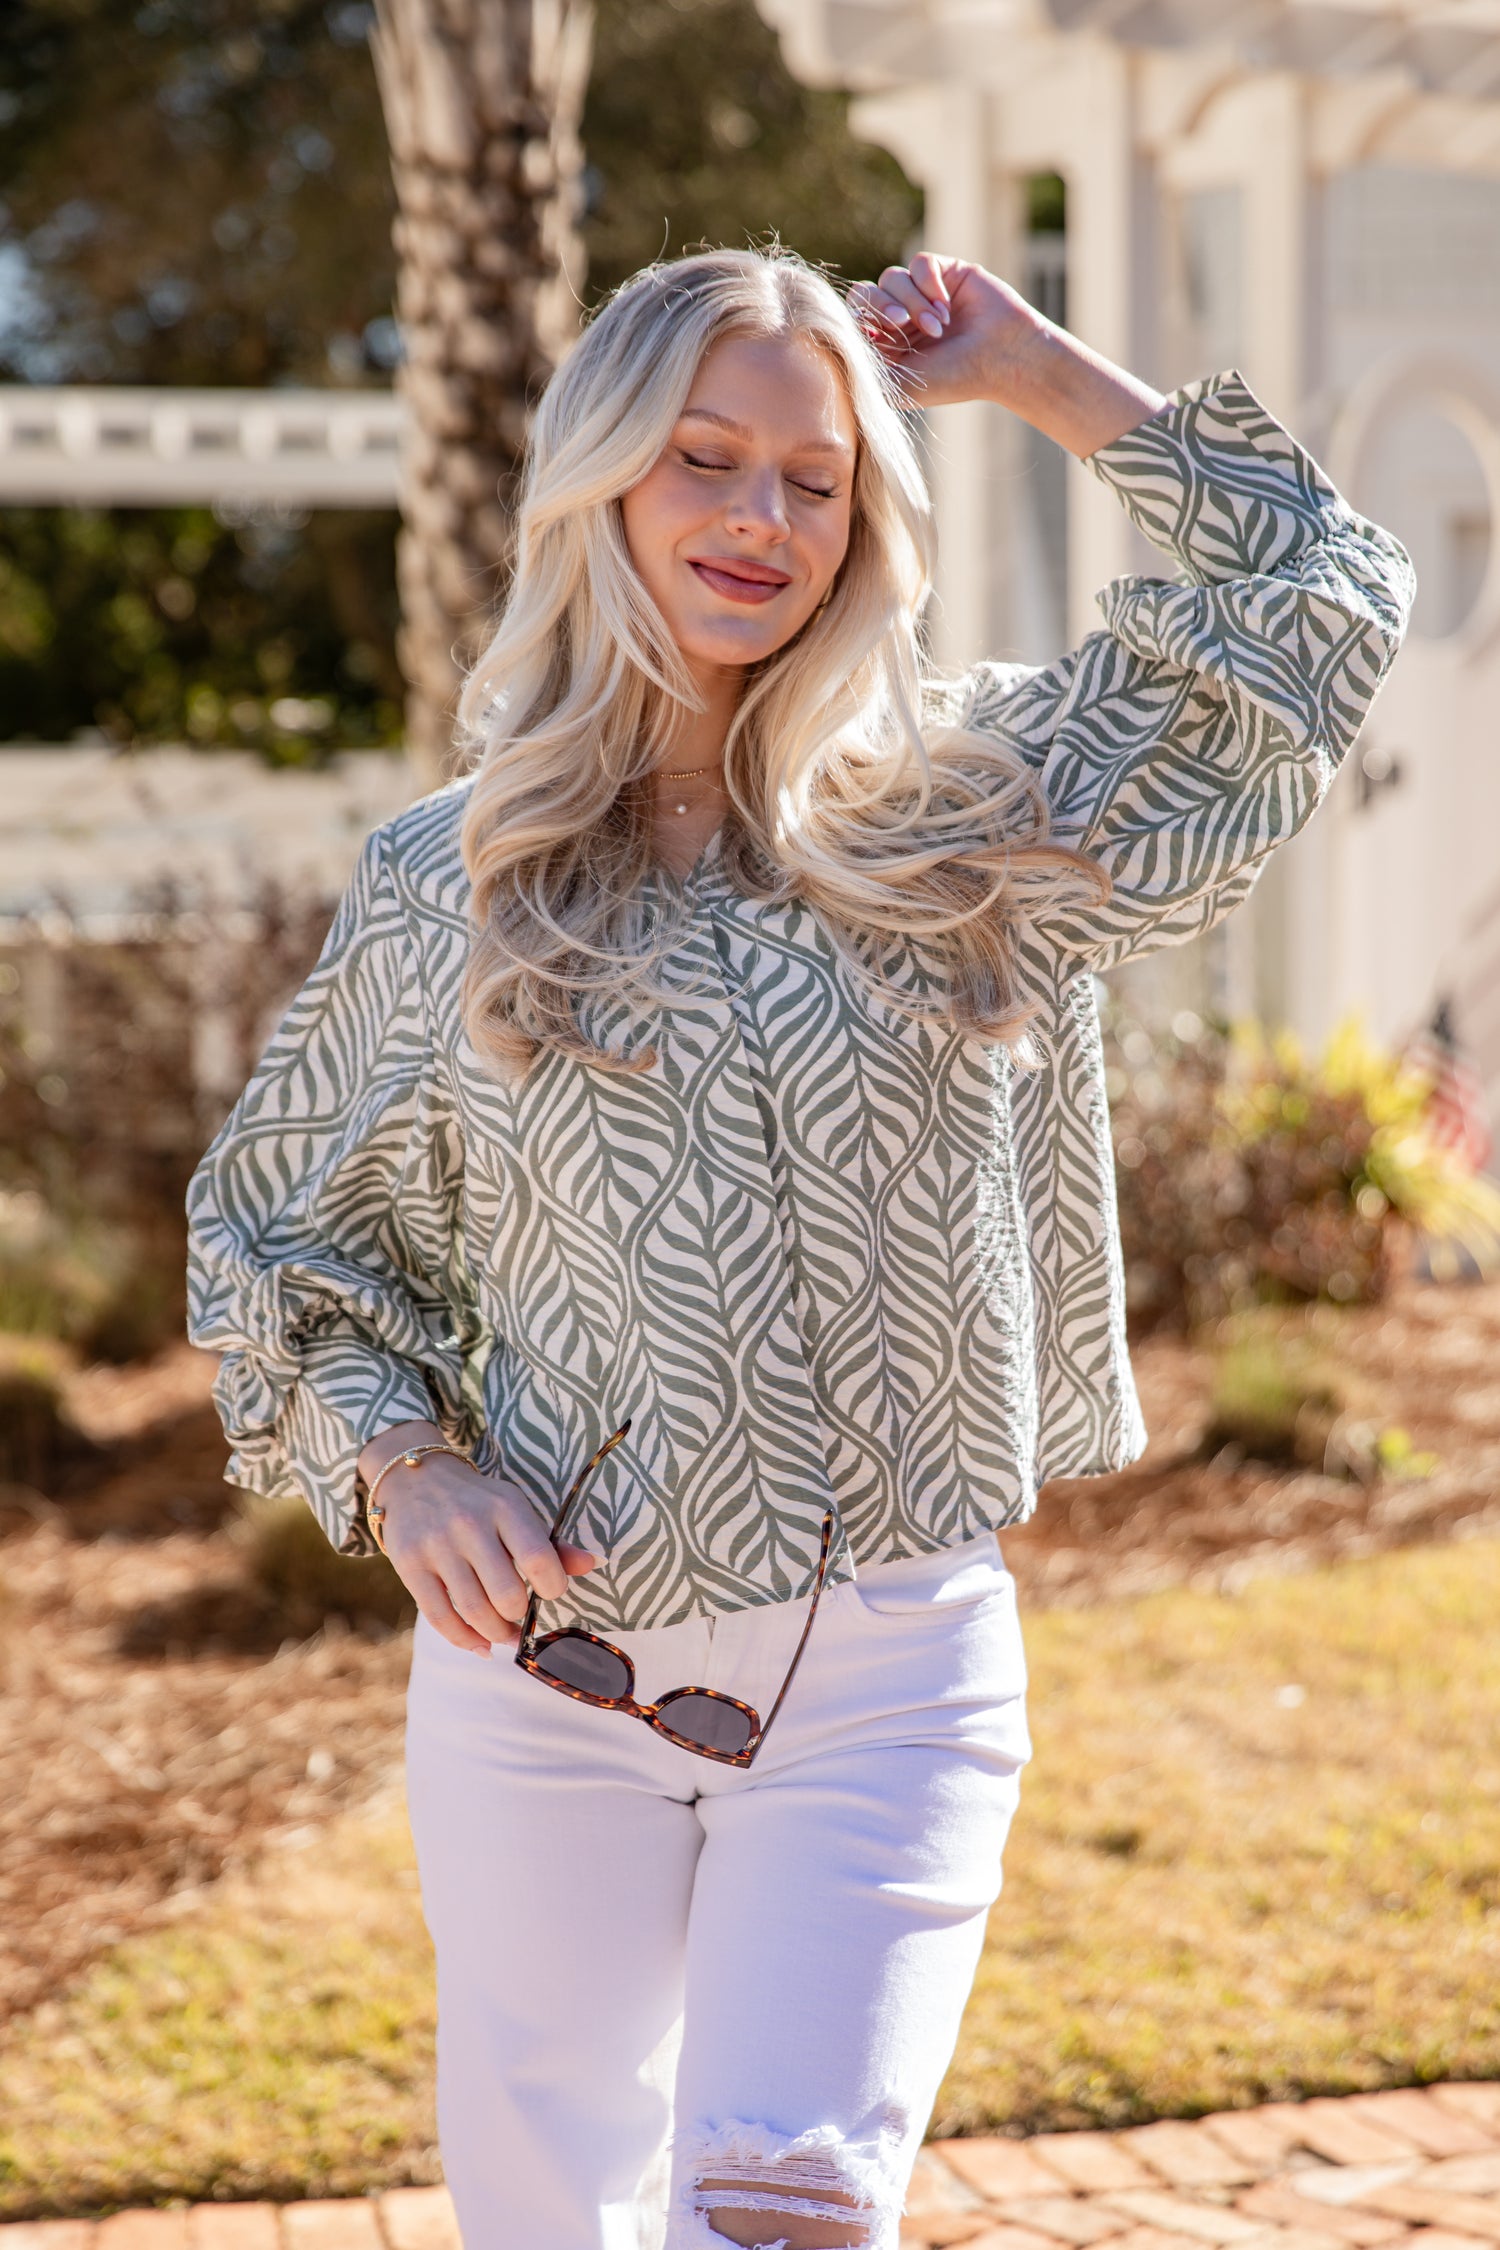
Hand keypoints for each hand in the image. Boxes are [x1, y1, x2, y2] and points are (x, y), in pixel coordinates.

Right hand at [365, 1431, 600, 1654]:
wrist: (416, 1481)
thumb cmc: (478, 1503)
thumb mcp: (514, 1509)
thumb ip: (551, 1542)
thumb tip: (592, 1564)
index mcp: (505, 1507)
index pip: (538, 1558)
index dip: (553, 1587)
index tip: (551, 1591)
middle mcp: (469, 1524)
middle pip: (506, 1594)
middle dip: (518, 1617)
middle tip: (520, 1618)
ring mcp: (437, 1546)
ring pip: (474, 1611)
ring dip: (495, 1633)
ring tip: (503, 1633)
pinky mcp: (410, 1566)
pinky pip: (440, 1618)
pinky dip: (465, 1640)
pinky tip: (480, 1644)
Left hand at [850, 252, 1044, 412]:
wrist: (1003, 358)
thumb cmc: (955, 379)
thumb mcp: (901, 385)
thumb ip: (865, 367)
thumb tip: (833, 344)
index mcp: (887, 345)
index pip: (853, 319)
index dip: (859, 323)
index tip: (878, 339)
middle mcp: (901, 317)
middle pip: (866, 293)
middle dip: (881, 308)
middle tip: (902, 326)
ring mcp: (922, 293)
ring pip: (892, 277)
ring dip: (913, 303)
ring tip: (937, 327)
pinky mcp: (944, 272)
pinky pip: (919, 263)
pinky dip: (928, 284)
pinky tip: (946, 307)